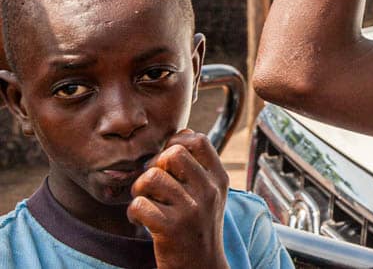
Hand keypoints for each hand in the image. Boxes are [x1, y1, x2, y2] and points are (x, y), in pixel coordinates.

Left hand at [128, 130, 229, 268]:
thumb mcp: (210, 196)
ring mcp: (191, 210)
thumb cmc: (198, 228)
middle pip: (172, 154)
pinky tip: (140, 219)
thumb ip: (199, 169)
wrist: (202, 268)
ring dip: (139, 188)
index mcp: (218, 180)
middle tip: (152, 183)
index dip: (176, 143)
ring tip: (144, 200)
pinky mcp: (170, 229)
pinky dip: (133, 211)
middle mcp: (208, 191)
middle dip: (154, 165)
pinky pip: (140, 204)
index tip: (167, 159)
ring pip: (152, 176)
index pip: (199, 141)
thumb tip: (176, 137)